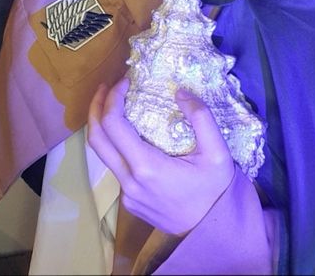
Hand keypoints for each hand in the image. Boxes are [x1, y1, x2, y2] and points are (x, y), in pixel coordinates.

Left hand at [87, 78, 234, 234]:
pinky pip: (116, 167)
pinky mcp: (129, 201)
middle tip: (106, 85)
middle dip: (96, 107)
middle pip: (96, 139)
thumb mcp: (218, 153)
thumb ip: (201, 118)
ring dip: (104, 126)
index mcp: (147, 167)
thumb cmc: (215, 192)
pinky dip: (117, 144)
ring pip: (103, 154)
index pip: (113, 125)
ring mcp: (126, 194)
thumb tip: (180, 91)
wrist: (211, 233)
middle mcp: (129, 181)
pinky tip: (134, 134)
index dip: (113, 97)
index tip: (126, 80)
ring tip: (117, 104)